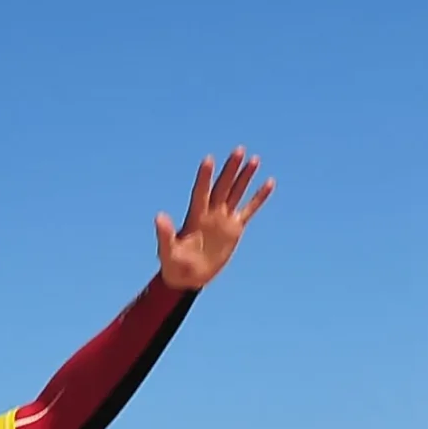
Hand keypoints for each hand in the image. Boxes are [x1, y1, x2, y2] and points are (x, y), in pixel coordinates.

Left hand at [155, 148, 274, 290]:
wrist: (188, 278)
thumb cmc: (174, 265)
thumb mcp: (167, 251)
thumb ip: (164, 234)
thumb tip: (158, 216)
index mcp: (194, 216)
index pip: (201, 192)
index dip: (205, 177)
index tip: (209, 159)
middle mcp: (210, 213)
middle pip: (222, 186)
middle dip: (230, 169)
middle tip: (239, 150)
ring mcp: (223, 219)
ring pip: (236, 193)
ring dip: (244, 177)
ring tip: (254, 159)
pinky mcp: (235, 228)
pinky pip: (249, 209)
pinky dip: (259, 198)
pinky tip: (268, 183)